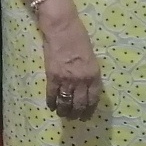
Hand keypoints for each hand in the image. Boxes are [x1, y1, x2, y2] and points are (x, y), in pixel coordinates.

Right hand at [35, 0, 102, 119]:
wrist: (62, 28)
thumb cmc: (78, 37)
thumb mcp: (91, 56)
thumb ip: (89, 72)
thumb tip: (86, 86)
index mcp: (93, 75)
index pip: (93, 99)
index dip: (89, 110)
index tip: (86, 116)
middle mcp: (81, 80)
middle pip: (79, 104)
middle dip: (77, 114)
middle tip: (74, 118)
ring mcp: (66, 80)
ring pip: (65, 103)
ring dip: (64, 111)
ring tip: (63, 114)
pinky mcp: (52, 77)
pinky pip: (52, 95)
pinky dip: (51, 103)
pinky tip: (52, 106)